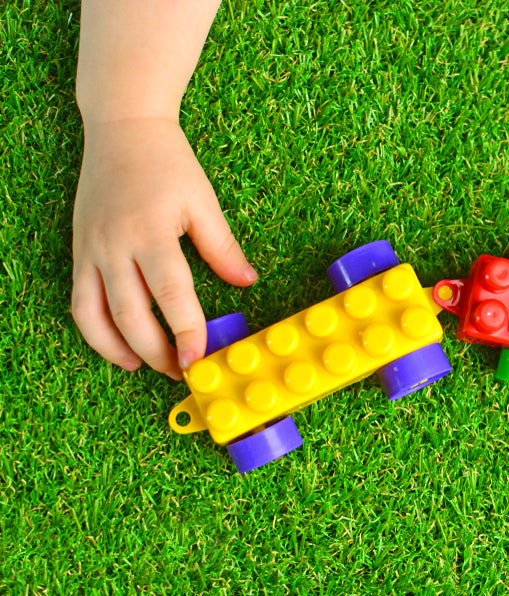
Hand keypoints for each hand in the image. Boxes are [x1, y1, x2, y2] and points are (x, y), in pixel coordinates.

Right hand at [71, 118, 256, 378]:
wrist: (122, 129)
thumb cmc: (168, 163)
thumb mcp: (203, 202)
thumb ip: (222, 247)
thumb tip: (247, 282)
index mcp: (151, 233)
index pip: (171, 295)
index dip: (186, 332)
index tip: (200, 357)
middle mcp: (115, 246)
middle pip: (131, 315)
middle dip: (158, 351)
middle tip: (183, 371)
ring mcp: (91, 250)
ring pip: (97, 316)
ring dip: (121, 350)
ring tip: (149, 368)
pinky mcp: (79, 251)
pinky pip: (81, 302)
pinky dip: (96, 332)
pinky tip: (119, 347)